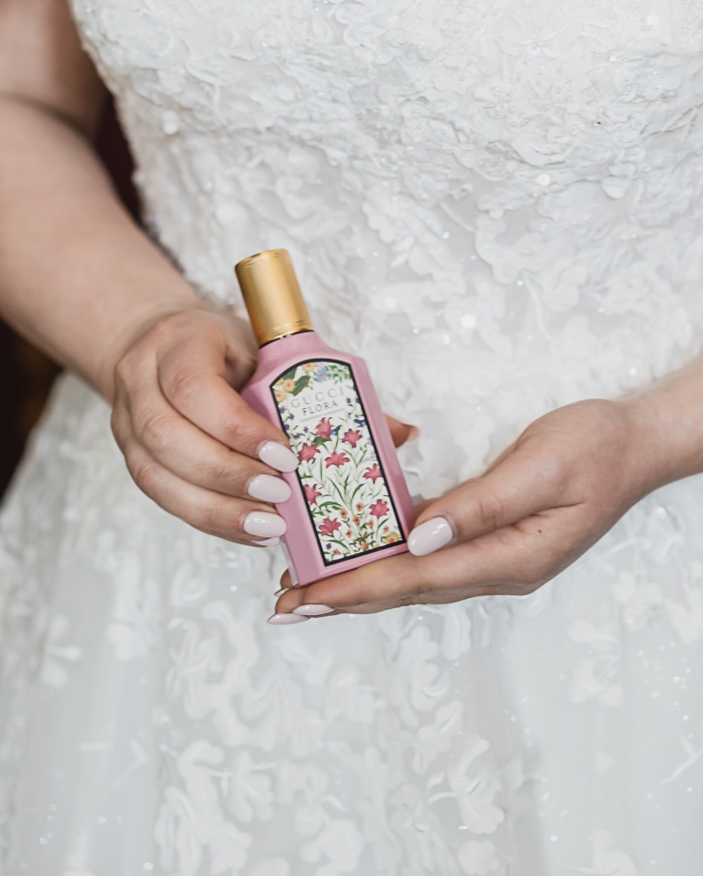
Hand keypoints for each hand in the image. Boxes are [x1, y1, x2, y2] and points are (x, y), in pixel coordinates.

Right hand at [110, 305, 415, 546]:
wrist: (164, 345)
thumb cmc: (228, 349)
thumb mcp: (269, 349)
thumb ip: (326, 389)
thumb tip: (401, 433)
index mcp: (177, 342)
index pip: (196, 389)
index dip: (238, 429)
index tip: (287, 455)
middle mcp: (140, 381)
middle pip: (170, 438)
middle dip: (228, 475)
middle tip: (281, 499)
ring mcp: (127, 423)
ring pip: (157, 476)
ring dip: (216, 509)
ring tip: (270, 528)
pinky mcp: (132, 457)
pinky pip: (163, 497)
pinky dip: (209, 519)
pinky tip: (250, 533)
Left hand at [271, 399, 655, 619]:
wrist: (642, 444)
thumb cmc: (596, 448)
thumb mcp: (541, 468)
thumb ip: (481, 505)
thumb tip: (418, 537)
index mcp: (510, 558)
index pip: (416, 578)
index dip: (357, 588)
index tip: (306, 599)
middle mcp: (500, 569)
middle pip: (409, 590)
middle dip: (346, 599)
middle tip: (286, 608)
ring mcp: (500, 560)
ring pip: (417, 580)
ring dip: (363, 586)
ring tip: (308, 591)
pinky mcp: (497, 542)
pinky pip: (433, 559)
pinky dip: (391, 561)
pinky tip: (364, 556)